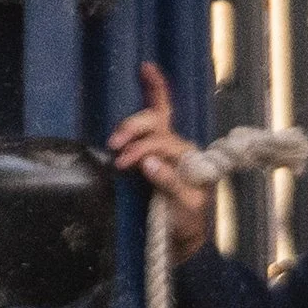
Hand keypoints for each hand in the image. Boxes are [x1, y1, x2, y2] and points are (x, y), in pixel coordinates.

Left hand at [108, 57, 210, 253]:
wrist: (177, 240)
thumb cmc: (156, 205)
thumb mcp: (141, 175)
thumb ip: (135, 153)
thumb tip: (124, 147)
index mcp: (169, 144)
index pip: (163, 111)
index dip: (156, 88)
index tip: (145, 67)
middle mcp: (183, 152)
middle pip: (159, 127)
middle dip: (135, 127)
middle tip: (114, 142)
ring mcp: (191, 173)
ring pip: (166, 147)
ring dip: (141, 150)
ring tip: (122, 160)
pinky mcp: (193, 198)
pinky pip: (176, 179)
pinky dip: (161, 172)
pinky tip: (149, 167)